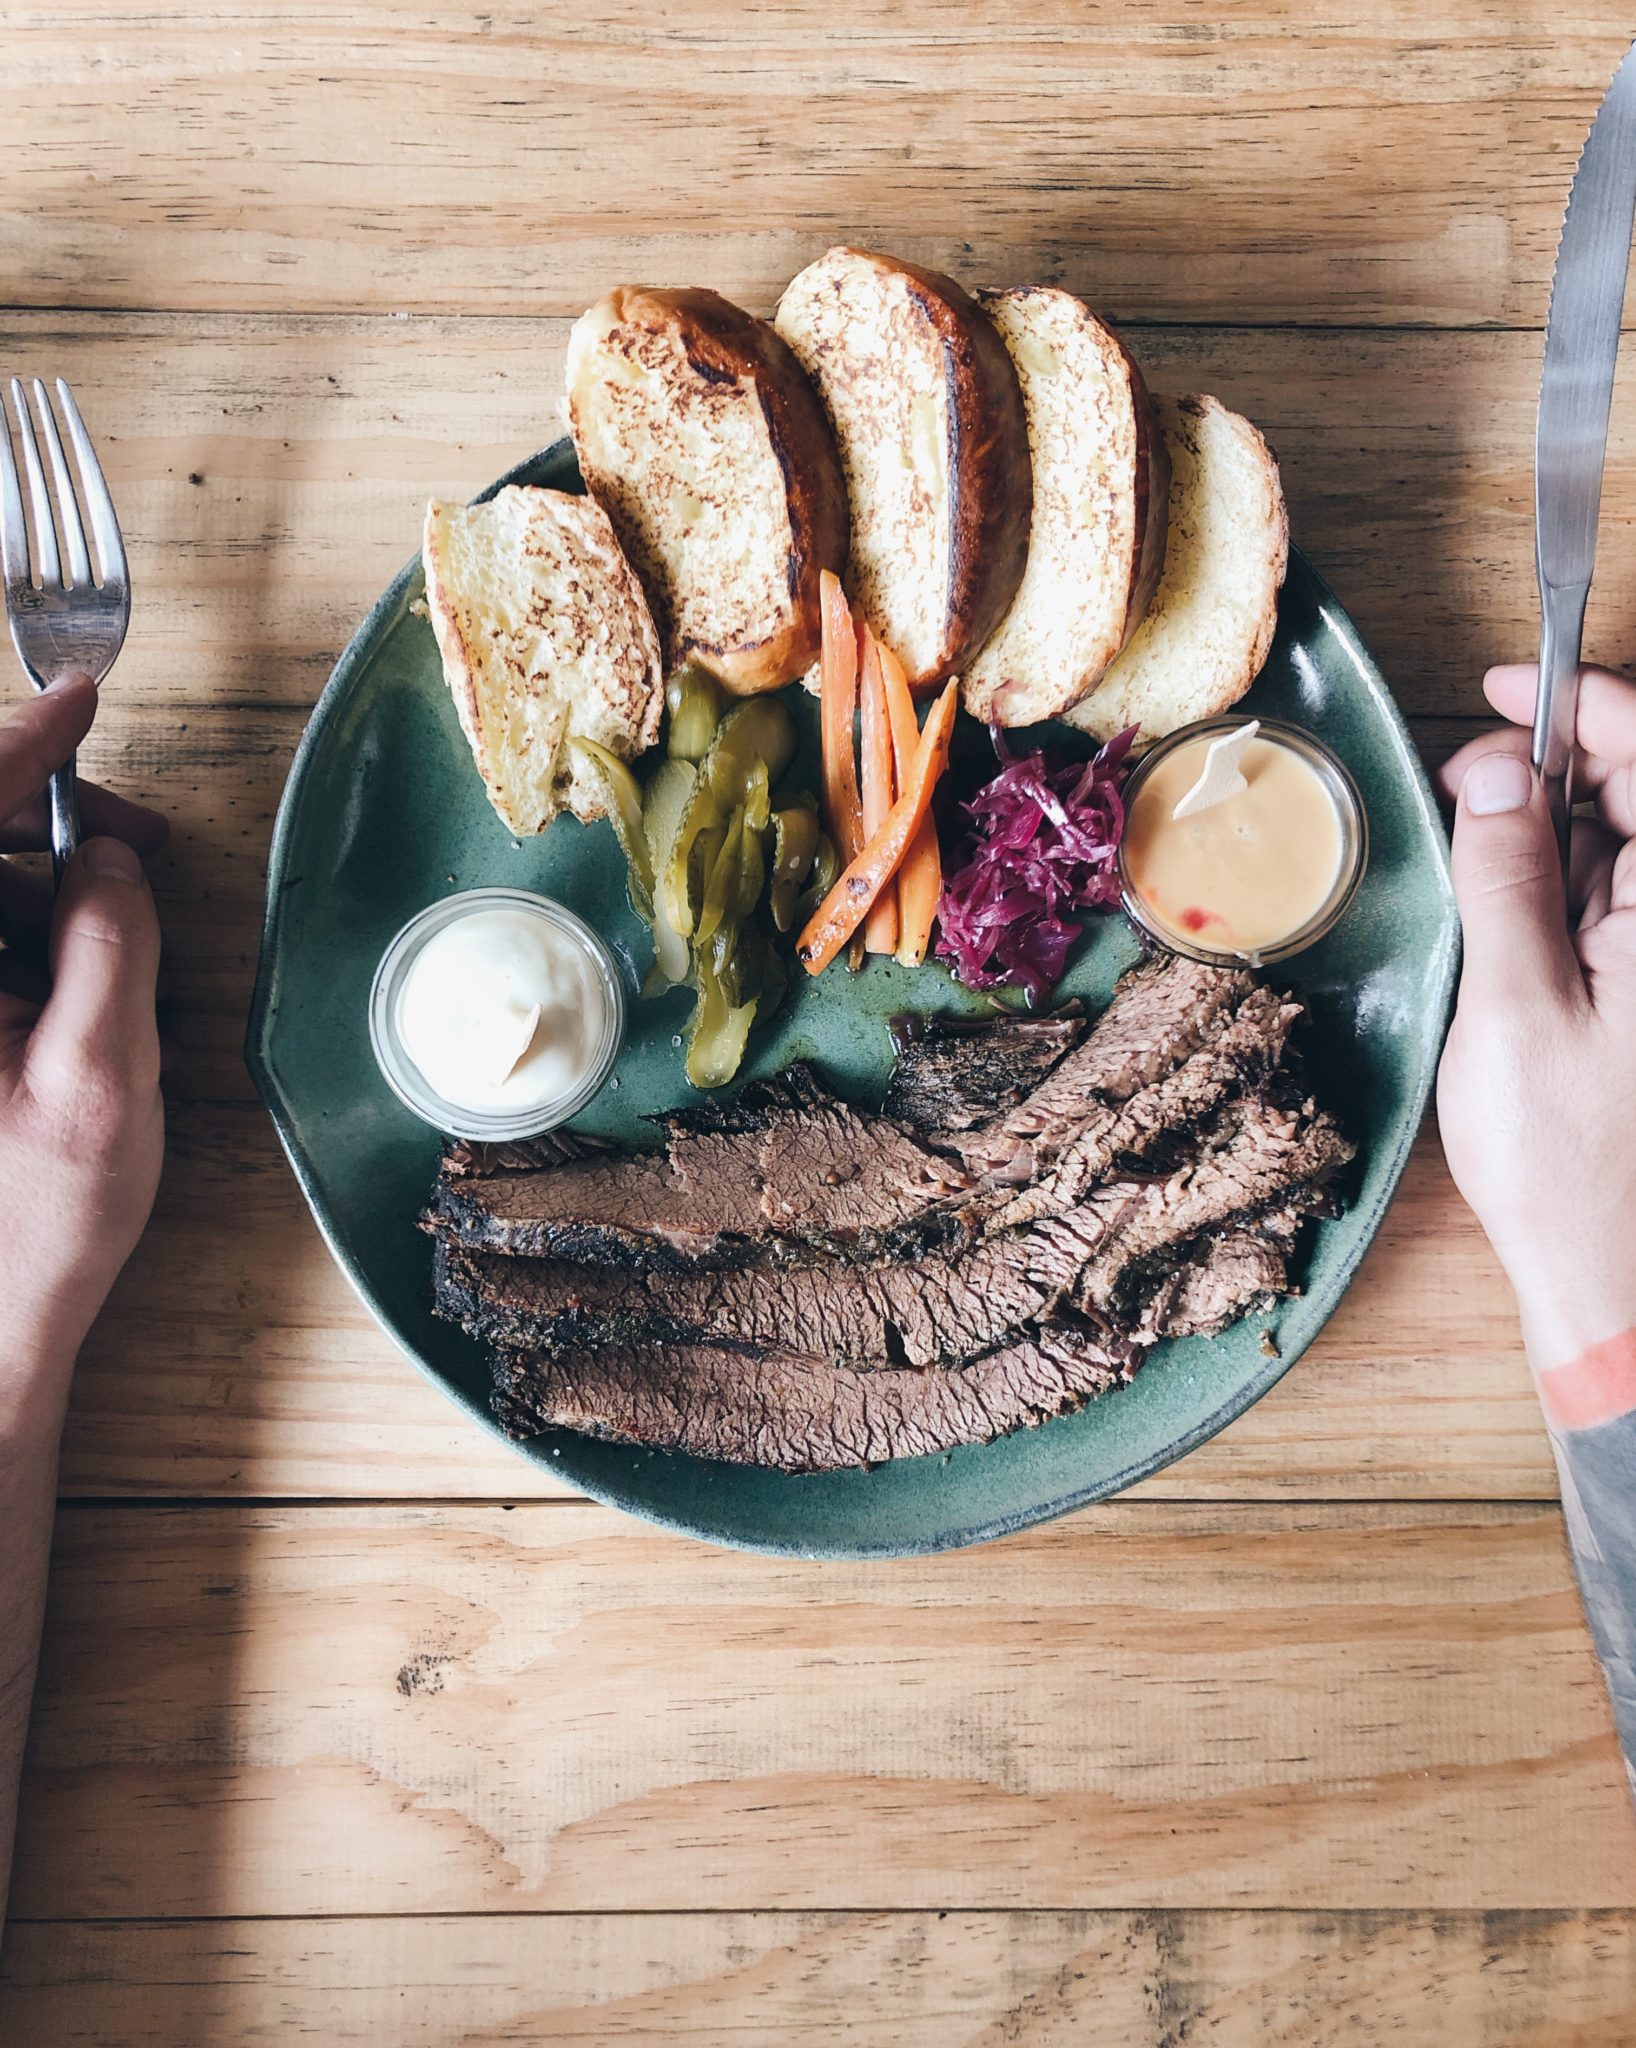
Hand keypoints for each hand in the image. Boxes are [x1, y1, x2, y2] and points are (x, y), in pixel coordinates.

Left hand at [0, 674, 167, 1433]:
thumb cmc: (28, 1227)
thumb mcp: (99, 1081)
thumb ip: (112, 948)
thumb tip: (108, 861)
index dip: (16, 745)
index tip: (77, 700)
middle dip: (40, 822)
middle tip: (133, 849)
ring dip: (36, 890)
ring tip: (117, 944)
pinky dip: (19, 939)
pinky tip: (71, 986)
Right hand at [1436, 663, 1635, 1368]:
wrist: (1620, 1279)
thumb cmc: (1573, 1164)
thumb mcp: (1515, 1009)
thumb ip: (1506, 877)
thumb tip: (1492, 772)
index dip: (1581, 701)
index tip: (1506, 689)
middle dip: (1551, 768)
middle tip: (1460, 792)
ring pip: (1621, 840)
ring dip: (1547, 831)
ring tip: (1473, 864)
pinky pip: (1612, 898)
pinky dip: (1557, 884)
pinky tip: (1506, 912)